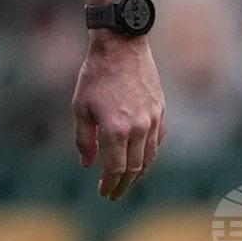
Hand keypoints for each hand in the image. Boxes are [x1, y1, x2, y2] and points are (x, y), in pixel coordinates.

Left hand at [73, 32, 162, 201]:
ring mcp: (154, 120)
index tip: (104, 192)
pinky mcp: (161, 112)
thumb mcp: (80, 108)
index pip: (116, 169)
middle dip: (123, 185)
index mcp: (117, 129)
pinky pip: (157, 141)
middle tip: (114, 194)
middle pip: (135, 168)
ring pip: (150, 158)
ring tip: (126, 182)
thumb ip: (84, 139)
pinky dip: (149, 155)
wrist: (122, 47)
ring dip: (138, 174)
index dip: (110, 184)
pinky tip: (140, 159)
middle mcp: (140, 128)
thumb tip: (87, 164)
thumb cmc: (96, 75)